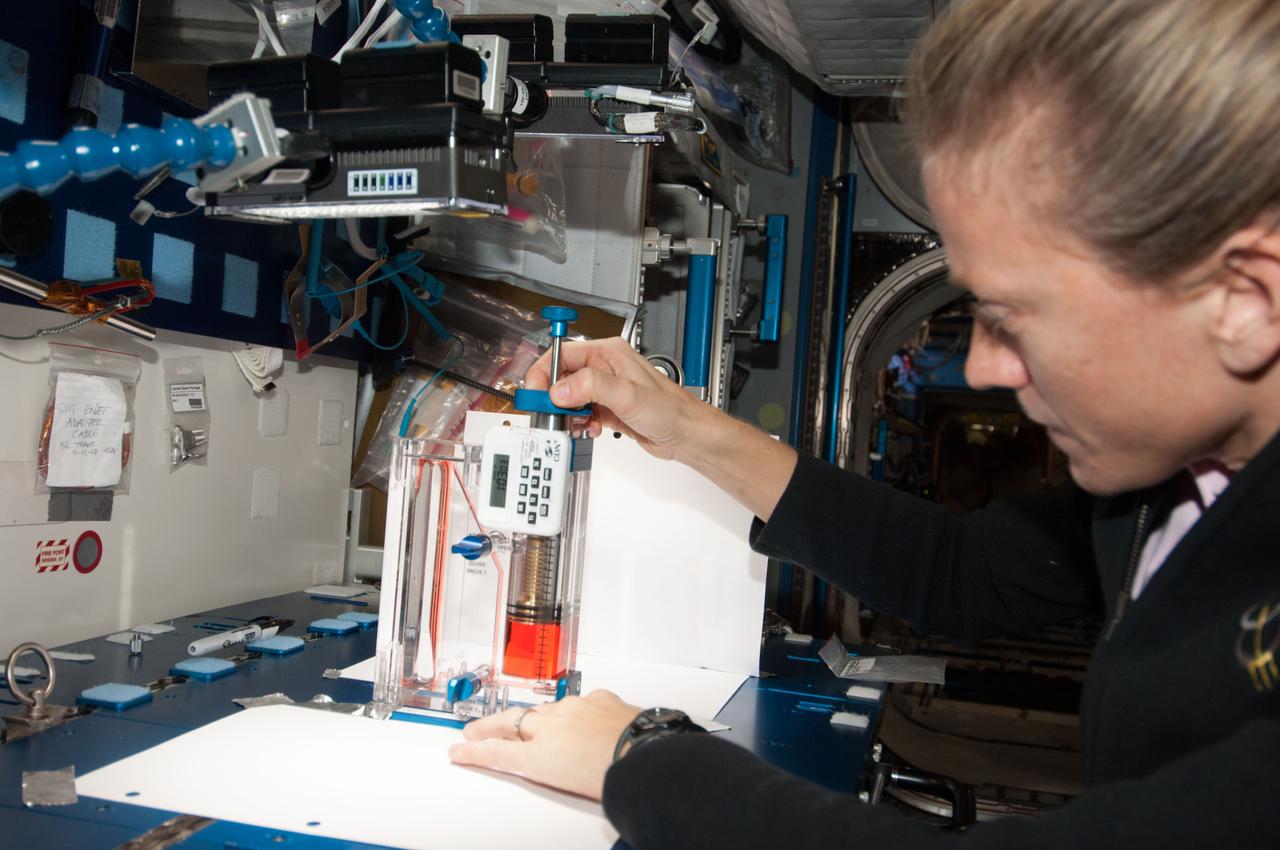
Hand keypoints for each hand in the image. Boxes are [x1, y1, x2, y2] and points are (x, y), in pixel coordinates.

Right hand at [448, 690, 641, 799]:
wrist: (644, 756)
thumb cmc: (610, 777)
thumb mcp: (567, 786)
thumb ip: (550, 769)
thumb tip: (544, 764)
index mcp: (540, 753)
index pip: (498, 752)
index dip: (475, 752)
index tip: (458, 751)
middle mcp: (552, 726)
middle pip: (512, 723)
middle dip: (491, 727)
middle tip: (475, 731)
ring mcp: (576, 709)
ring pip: (546, 710)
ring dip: (534, 719)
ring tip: (528, 728)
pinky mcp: (600, 700)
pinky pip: (581, 703)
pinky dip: (575, 711)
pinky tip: (580, 718)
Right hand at [525, 337, 708, 460]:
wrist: (687, 434)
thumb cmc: (671, 410)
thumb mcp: (628, 395)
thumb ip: (591, 387)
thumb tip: (560, 390)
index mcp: (608, 353)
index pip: (561, 353)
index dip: (543, 373)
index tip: (535, 394)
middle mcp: (604, 367)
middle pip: (561, 377)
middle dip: (554, 398)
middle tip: (554, 415)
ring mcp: (605, 389)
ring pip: (568, 398)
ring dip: (568, 414)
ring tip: (579, 424)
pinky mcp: (607, 408)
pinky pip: (580, 413)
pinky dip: (579, 424)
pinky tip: (591, 429)